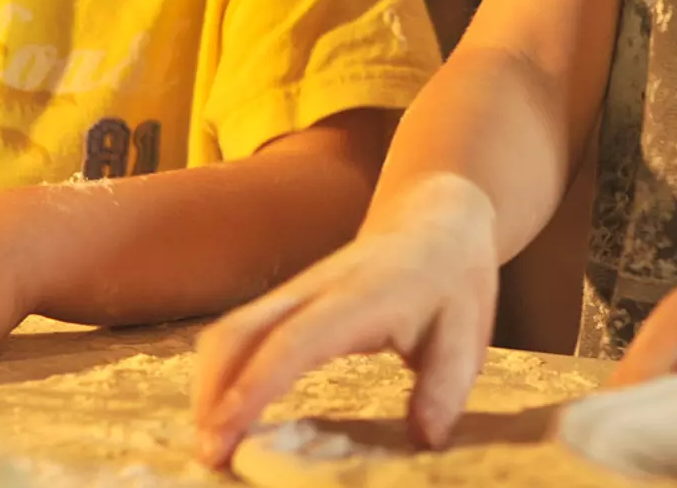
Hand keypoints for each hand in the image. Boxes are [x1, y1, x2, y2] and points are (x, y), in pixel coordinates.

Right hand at [190, 173, 500, 468]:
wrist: (435, 220)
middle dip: (212, 393)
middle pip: (239, 332)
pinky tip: (224, 413)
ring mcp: (294, 291)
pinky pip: (238, 333)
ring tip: (212, 444)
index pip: (294, 342)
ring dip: (209, 385)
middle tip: (208, 456)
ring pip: (229, 331)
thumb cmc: (452, 279)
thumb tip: (425, 437)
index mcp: (359, 297)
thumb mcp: (468, 331)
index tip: (225, 433)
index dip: (254, 387)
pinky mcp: (285, 301)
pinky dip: (219, 373)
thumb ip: (445, 383)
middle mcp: (314, 289)